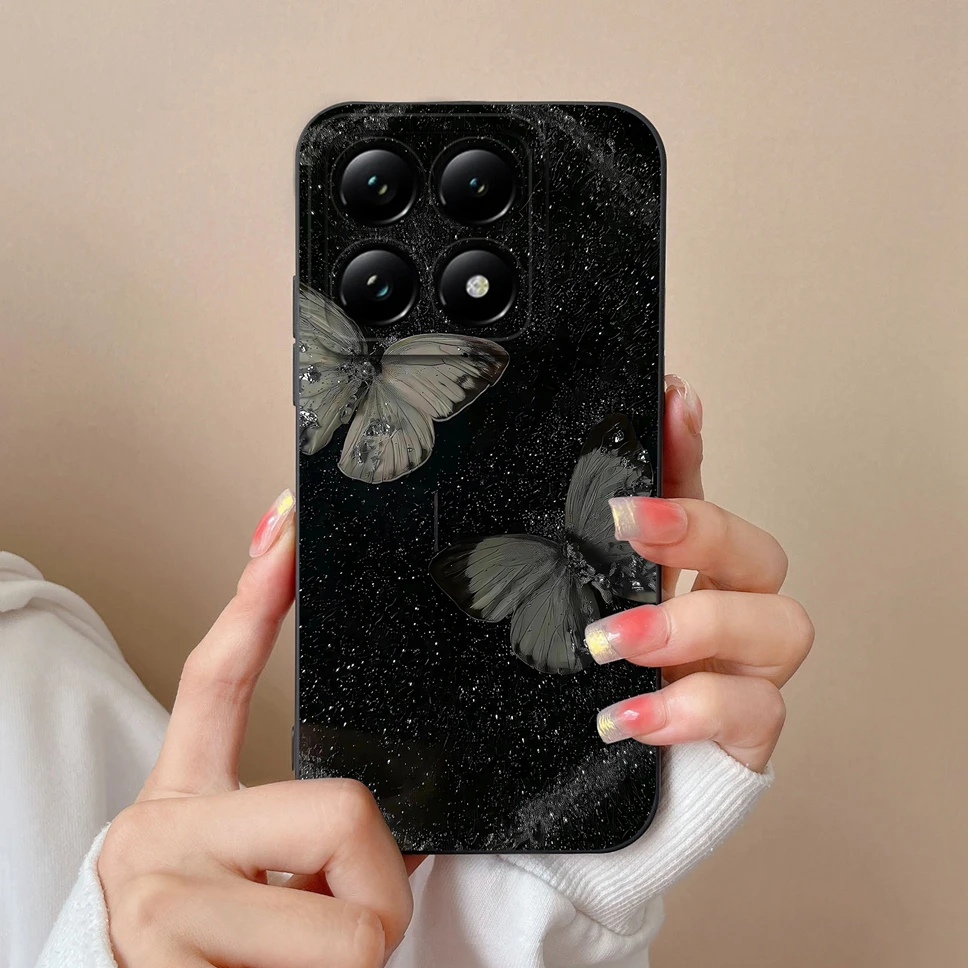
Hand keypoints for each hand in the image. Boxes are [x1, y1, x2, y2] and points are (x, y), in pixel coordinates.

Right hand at [98, 491, 413, 967]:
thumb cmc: (223, 966)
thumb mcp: (261, 890)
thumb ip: (316, 843)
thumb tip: (414, 831)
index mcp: (181, 805)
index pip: (215, 680)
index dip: (255, 600)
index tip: (284, 526)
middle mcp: (155, 838)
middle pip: (346, 809)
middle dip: (378, 888)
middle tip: (340, 933)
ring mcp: (156, 898)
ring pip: (353, 919)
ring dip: (359, 959)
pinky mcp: (164, 958)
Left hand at [587, 376, 813, 771]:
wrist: (606, 785)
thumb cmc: (596, 689)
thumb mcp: (576, 613)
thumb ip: (582, 559)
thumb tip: (555, 490)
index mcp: (685, 574)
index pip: (696, 493)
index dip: (690, 446)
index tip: (673, 398)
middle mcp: (731, 609)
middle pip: (758, 550)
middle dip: (700, 530)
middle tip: (624, 522)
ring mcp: (749, 670)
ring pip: (781, 623)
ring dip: (694, 624)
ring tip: (613, 641)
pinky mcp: (751, 731)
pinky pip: (753, 712)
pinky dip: (689, 709)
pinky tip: (627, 717)